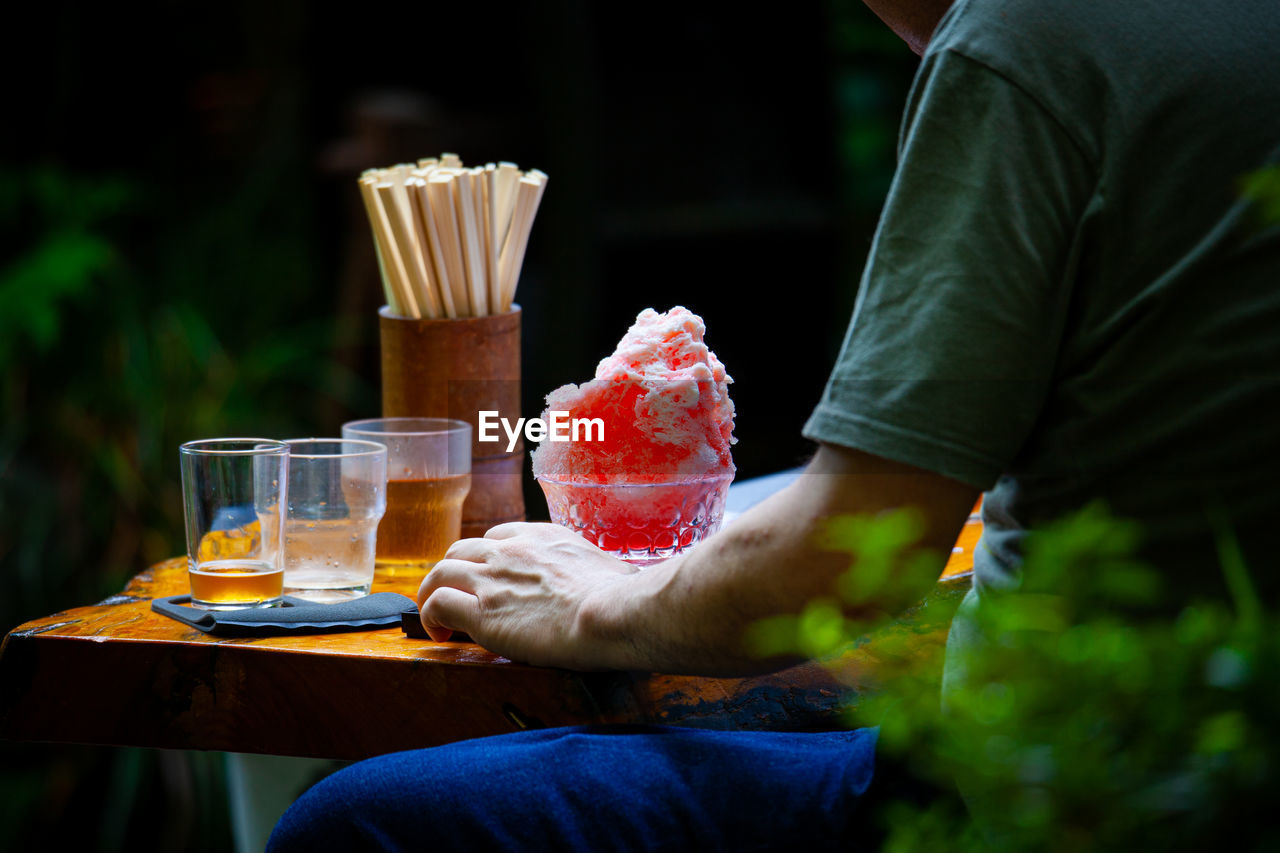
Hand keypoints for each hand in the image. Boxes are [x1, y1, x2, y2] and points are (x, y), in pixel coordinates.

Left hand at [417, 522, 640, 668]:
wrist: (614, 612)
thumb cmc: (624, 597)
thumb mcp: (614, 570)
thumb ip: (604, 575)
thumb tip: (626, 585)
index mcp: (543, 537)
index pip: (499, 537)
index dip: (488, 557)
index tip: (491, 577)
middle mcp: (511, 551)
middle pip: (462, 550)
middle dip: (455, 571)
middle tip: (459, 595)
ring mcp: (492, 579)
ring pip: (441, 572)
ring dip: (433, 591)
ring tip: (436, 614)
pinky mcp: (481, 612)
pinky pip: (438, 604)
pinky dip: (431, 617)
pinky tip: (440, 633)